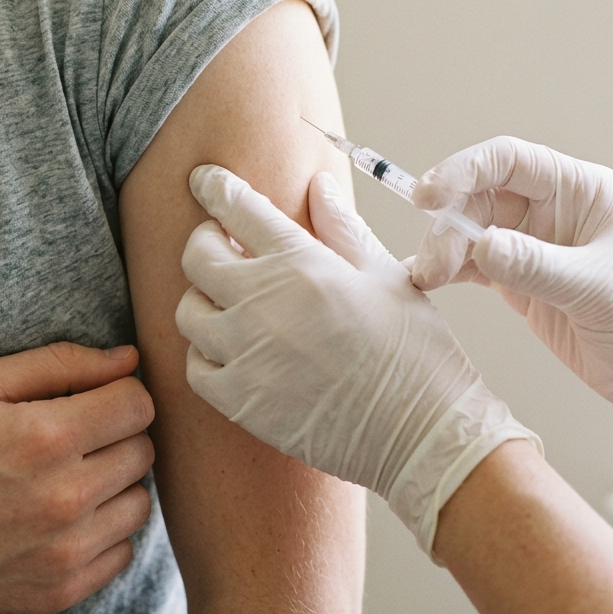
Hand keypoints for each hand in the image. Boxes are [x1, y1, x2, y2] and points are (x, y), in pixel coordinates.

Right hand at [0, 342, 154, 613]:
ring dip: (115, 486)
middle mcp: (65, 498)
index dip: (119, 394)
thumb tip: (130, 358)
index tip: (93, 400)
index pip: (138, 404)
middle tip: (72, 439)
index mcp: (46, 437)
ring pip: (140, 502)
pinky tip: (63, 520)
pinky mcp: (62, 592)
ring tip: (69, 478)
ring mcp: (66, 552)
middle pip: (143, 450)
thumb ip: (60, 362)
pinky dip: (104, 532)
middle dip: (115, 436)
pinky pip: (124, 551)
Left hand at [176, 165, 538, 554]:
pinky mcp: (240, 402)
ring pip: (189, 311)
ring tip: (233, 303)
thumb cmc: (414, 351)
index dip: (214, 186)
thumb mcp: (386, 275)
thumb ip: (341, 228)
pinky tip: (233, 351)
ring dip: (205, 299)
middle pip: (197, 256)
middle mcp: (263, 304)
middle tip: (224, 246)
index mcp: (302, 264)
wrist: (423, 434)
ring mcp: (246, 355)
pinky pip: (195, 367)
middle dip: (206, 241)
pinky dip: (206, 353)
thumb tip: (317, 184)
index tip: (204, 180)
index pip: (237, 208)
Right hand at [409, 135, 612, 471]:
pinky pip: (474, 264)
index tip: (429, 197)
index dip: (463, 170)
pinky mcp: (522, 284)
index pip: (510, 160)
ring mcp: (535, 248)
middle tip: (434, 262)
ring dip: (443, 249)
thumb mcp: (597, 288)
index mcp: (581, 191)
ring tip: (428, 277)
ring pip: (470, 231)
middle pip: (480, 196)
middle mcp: (554, 212)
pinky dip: (449, 270)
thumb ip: (535, 265)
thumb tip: (480, 245)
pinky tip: (431, 282)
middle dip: (450, 223)